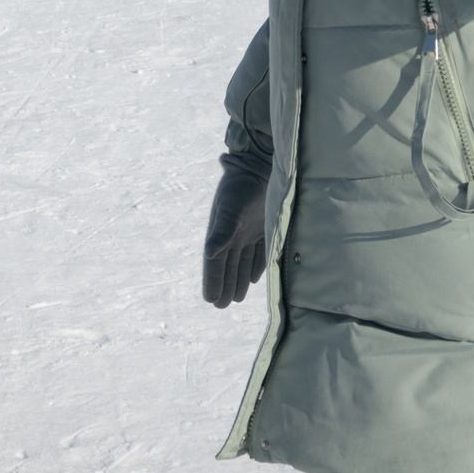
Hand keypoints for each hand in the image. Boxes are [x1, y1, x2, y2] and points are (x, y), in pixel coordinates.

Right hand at [202, 160, 269, 306]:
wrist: (259, 167)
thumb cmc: (240, 188)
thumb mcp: (230, 210)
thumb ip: (221, 232)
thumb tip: (209, 253)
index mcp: (221, 233)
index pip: (215, 264)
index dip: (213, 281)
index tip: (210, 300)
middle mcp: (234, 235)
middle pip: (228, 266)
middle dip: (224, 285)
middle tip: (221, 305)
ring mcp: (249, 233)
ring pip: (242, 263)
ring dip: (239, 279)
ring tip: (235, 298)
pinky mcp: (263, 228)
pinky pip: (258, 254)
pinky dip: (255, 266)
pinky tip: (255, 278)